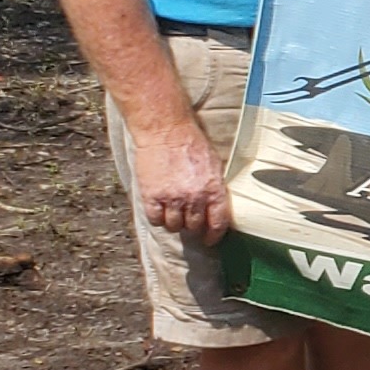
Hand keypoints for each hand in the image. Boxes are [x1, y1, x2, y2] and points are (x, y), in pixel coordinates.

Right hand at [133, 120, 231, 243]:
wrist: (166, 130)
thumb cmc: (191, 143)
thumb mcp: (214, 165)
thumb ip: (215, 188)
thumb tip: (216, 207)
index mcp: (213, 190)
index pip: (218, 224)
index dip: (214, 236)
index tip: (210, 240)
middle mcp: (194, 198)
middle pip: (194, 227)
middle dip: (193, 227)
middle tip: (189, 221)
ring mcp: (172, 198)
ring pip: (174, 226)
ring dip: (174, 223)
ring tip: (173, 213)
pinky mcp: (152, 195)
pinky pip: (155, 219)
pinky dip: (157, 218)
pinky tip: (159, 210)